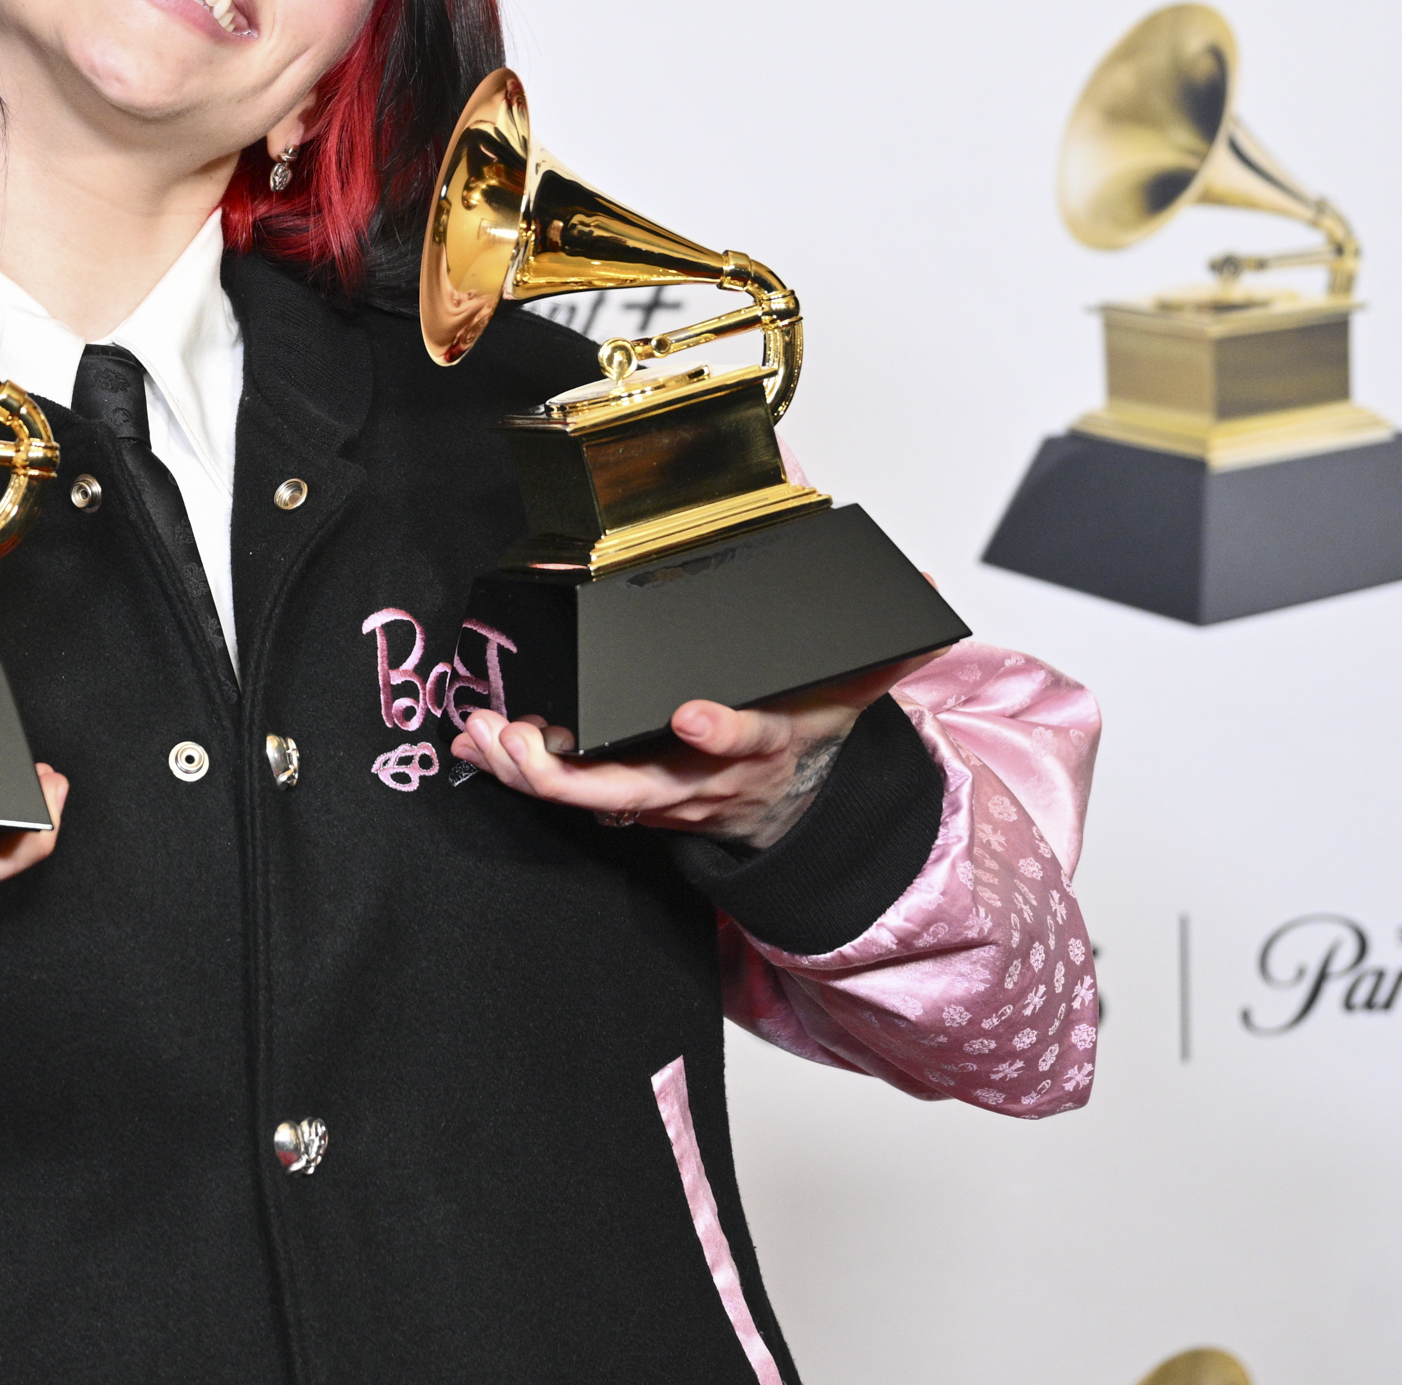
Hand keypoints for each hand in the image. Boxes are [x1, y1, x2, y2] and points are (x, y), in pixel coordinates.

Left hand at [450, 651, 937, 846]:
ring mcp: (658, 795)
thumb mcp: (852, 690)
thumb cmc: (804, 735)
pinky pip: (563, 789)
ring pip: (586, 795)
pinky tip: (477, 739)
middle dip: (574, 775)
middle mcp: (702, 779)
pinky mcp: (623, 797)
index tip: (689, 714)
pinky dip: (516, 767)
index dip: (717, 733)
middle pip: (637, 787)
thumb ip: (886, 643)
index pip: (744, 741)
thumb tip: (923, 590)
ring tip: (484, 734)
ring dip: (527, 771)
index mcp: (761, 745)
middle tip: (527, 742)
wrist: (790, 811)